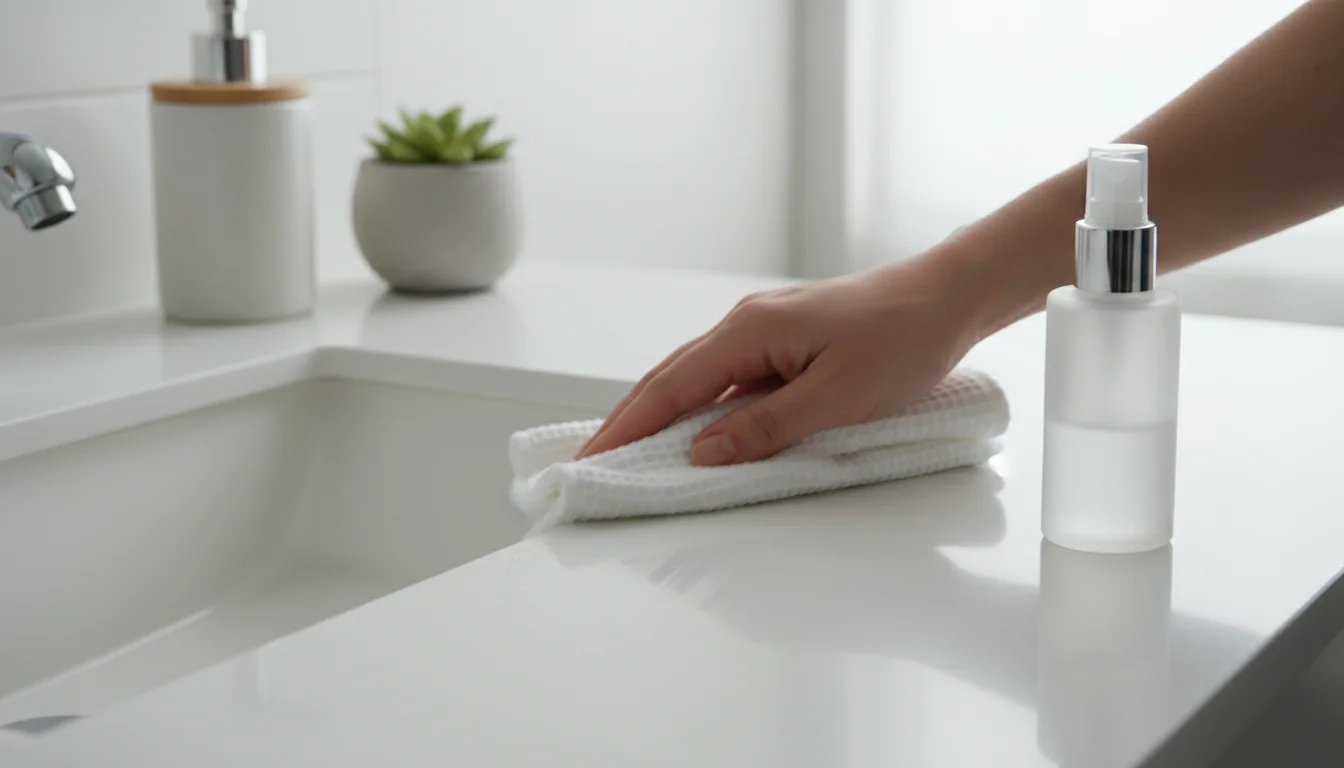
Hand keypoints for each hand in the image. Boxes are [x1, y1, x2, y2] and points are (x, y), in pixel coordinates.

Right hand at [575, 253, 992, 465]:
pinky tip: (694, 433)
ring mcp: (761, 330)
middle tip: (591, 463)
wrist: (947, 296)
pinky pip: (726, 379)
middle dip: (628, 423)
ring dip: (660, 416)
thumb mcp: (837, 396)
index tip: (591, 460)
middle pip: (670, 379)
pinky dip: (699, 408)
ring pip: (695, 379)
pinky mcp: (781, 341)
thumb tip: (703, 452)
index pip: (670, 388)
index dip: (627, 428)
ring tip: (628, 454)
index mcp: (749, 331)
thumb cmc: (903, 339)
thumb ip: (766, 427)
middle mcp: (745, 324)